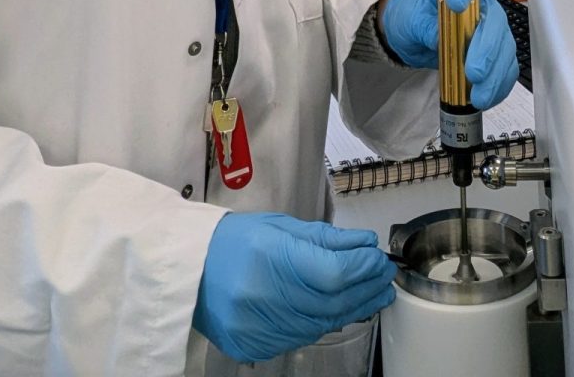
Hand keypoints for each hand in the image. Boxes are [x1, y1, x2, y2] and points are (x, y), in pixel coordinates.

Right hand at [192, 212, 396, 362]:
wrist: (189, 270)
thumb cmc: (233, 242)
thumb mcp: (281, 227)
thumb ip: (325, 238)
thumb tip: (363, 244)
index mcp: (271, 258)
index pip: (335, 272)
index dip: (363, 268)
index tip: (378, 260)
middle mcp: (265, 297)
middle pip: (333, 301)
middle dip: (366, 288)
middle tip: (384, 278)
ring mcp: (258, 327)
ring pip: (321, 323)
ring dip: (351, 308)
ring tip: (370, 294)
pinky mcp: (254, 346)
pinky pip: (301, 337)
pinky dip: (322, 323)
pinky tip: (337, 309)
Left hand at [380, 0, 518, 108]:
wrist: (414, 32)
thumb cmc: (413, 16)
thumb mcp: (410, 19)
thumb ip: (425, 27)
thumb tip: (439, 39)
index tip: (456, 4)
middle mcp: (481, 5)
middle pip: (494, 21)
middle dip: (487, 50)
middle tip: (473, 73)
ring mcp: (492, 29)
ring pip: (505, 49)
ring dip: (495, 75)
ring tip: (479, 97)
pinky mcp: (494, 53)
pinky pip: (505, 68)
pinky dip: (499, 85)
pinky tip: (487, 98)